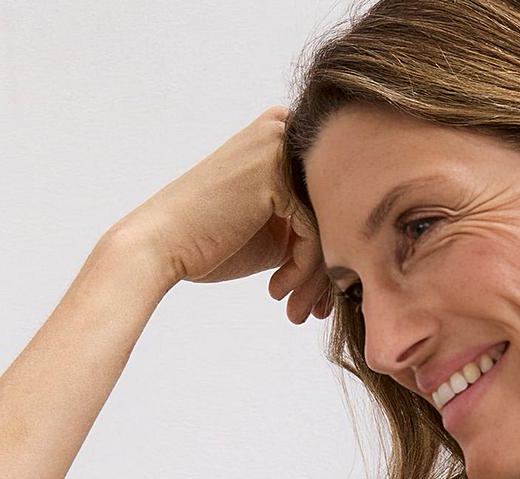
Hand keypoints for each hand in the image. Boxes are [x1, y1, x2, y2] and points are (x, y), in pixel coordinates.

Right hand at [103, 104, 332, 324]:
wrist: (161, 246)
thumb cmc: (209, 241)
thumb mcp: (271, 228)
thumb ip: (308, 222)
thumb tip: (359, 248)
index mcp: (282, 132)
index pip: (327, 193)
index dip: (326, 249)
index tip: (312, 295)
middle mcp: (283, 128)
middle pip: (332, 206)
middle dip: (324, 268)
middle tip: (308, 310)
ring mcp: (279, 148)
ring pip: (327, 222)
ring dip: (314, 276)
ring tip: (294, 308)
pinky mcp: (276, 177)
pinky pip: (313, 233)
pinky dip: (301, 270)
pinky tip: (276, 288)